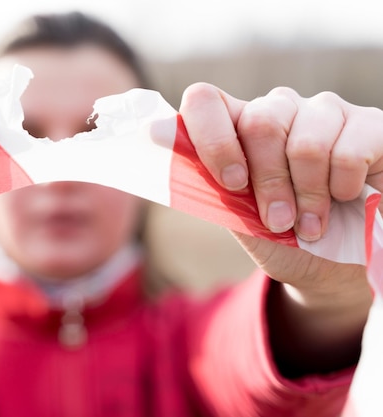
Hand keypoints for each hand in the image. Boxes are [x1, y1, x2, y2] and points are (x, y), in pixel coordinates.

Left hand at [179, 83, 381, 372]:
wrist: (332, 266)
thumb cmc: (280, 237)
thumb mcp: (238, 217)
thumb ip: (206, 180)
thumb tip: (153, 134)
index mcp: (236, 128)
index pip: (205, 101)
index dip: (213, 139)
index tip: (232, 184)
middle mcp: (277, 110)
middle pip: (260, 123)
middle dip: (269, 184)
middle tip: (279, 221)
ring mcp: (324, 112)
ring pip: (306, 140)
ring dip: (308, 195)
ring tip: (310, 224)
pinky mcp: (368, 124)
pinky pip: (350, 148)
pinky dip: (343, 187)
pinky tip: (346, 198)